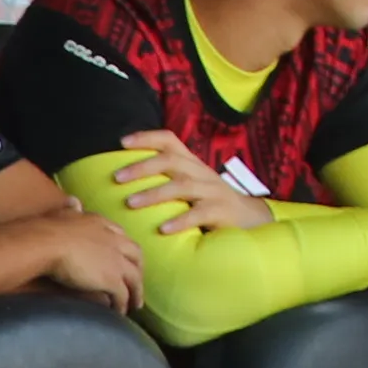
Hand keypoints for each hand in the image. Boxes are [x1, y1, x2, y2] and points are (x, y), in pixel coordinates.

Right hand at [0, 205, 143, 309]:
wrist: (48, 243)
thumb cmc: (49, 228)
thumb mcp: (63, 213)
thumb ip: (71, 208)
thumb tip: (73, 201)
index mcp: (103, 224)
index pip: (121, 236)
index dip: (123, 248)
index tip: (123, 256)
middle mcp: (115, 241)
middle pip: (136, 256)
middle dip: (138, 269)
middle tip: (136, 282)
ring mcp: (116, 261)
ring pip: (135, 278)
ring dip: (136, 292)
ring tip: (134, 304)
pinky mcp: (112, 279)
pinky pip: (123, 295)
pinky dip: (123, 304)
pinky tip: (120, 312)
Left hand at [98, 131, 268, 237]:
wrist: (251, 220)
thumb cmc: (210, 204)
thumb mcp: (191, 186)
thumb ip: (168, 180)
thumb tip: (128, 181)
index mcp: (192, 164)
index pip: (169, 140)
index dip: (146, 137)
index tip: (122, 142)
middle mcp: (201, 173)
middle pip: (171, 161)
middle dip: (142, 167)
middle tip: (117, 177)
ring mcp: (213, 191)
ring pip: (182, 186)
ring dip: (154, 194)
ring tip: (131, 203)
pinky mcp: (221, 211)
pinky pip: (199, 214)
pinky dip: (180, 221)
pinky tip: (163, 229)